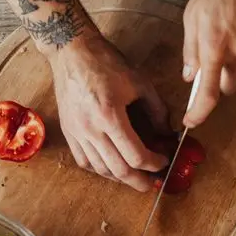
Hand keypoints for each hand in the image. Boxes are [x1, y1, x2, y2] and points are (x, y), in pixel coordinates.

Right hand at [47, 34, 169, 191]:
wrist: (72, 51)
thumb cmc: (105, 62)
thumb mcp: (138, 82)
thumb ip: (157, 110)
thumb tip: (167, 131)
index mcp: (110, 116)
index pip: (135, 156)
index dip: (154, 164)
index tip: (163, 161)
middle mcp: (91, 129)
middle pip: (118, 170)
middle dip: (139, 181)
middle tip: (152, 183)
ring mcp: (76, 132)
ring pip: (99, 169)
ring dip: (119, 178)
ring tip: (134, 177)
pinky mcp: (68, 131)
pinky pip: (83, 160)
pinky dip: (99, 169)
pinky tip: (110, 167)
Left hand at [182, 0, 235, 127]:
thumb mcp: (192, 15)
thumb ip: (191, 49)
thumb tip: (190, 74)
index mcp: (214, 46)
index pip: (208, 92)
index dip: (199, 112)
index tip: (191, 122)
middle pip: (228, 85)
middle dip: (218, 83)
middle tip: (209, 64)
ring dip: (230, 53)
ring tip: (226, 23)